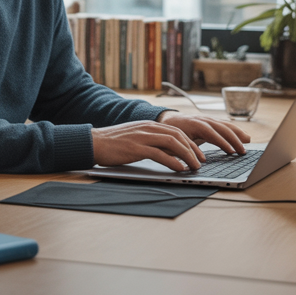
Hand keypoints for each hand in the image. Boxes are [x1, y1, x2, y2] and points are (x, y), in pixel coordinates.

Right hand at [90, 121, 206, 171]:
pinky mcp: (136, 148)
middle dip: (193, 149)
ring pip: (173, 143)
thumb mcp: (136, 137)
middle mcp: (148, 128)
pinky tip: (179, 168)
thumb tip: (167, 152)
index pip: (176, 131)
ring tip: (194, 167)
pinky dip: (173, 161)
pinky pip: (160, 154)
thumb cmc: (113, 143)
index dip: (191, 143)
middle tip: (201, 162)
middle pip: (179, 136)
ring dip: (187, 156)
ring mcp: (143, 137)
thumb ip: (151, 141)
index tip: (199, 154)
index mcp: (149, 125)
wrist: (94, 142)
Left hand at [156, 111, 249, 155]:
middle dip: (234, 139)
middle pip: (222, 127)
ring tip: (248, 142)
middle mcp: (203, 119)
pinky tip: (241, 136)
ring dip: (237, 133)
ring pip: (225, 124)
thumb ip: (183, 151)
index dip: (223, 143)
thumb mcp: (173, 142)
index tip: (232, 152)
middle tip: (243, 151)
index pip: (212, 133)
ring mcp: (207, 119)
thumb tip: (195, 163)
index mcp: (194, 124)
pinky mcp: (210, 121)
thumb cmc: (169, 132)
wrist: (166, 119)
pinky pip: (224, 124)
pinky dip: (234, 130)